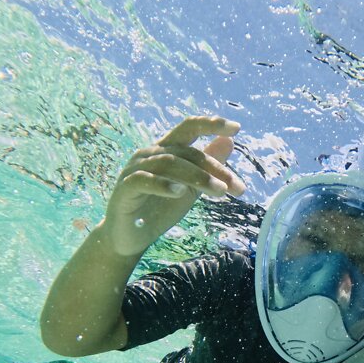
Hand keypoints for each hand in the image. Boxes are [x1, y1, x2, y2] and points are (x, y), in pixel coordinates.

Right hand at [102, 116, 245, 255]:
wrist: (131, 237)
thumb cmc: (160, 209)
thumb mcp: (191, 187)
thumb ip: (207, 166)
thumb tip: (229, 141)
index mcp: (166, 149)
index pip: (189, 128)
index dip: (210, 124)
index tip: (236, 128)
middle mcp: (150, 154)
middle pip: (187, 152)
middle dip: (215, 168)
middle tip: (237, 188)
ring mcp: (135, 168)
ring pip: (169, 163)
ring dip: (198, 177)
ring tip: (219, 191)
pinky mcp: (125, 188)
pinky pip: (144, 180)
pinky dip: (163, 185)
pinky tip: (180, 192)